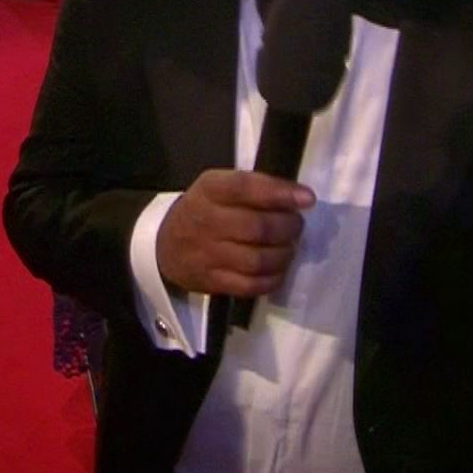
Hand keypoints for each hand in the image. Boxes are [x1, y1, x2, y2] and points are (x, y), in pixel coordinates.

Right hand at [156, 169, 313, 296]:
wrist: (165, 244)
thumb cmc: (204, 209)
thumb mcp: (219, 186)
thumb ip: (255, 187)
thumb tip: (301, 198)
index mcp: (209, 189)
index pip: (246, 187)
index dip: (280, 193)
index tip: (307, 199)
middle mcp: (205, 220)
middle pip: (258, 227)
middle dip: (288, 227)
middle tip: (296, 226)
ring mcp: (207, 254)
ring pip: (257, 260)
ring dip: (284, 255)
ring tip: (289, 248)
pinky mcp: (211, 282)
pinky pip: (250, 285)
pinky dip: (273, 278)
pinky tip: (278, 269)